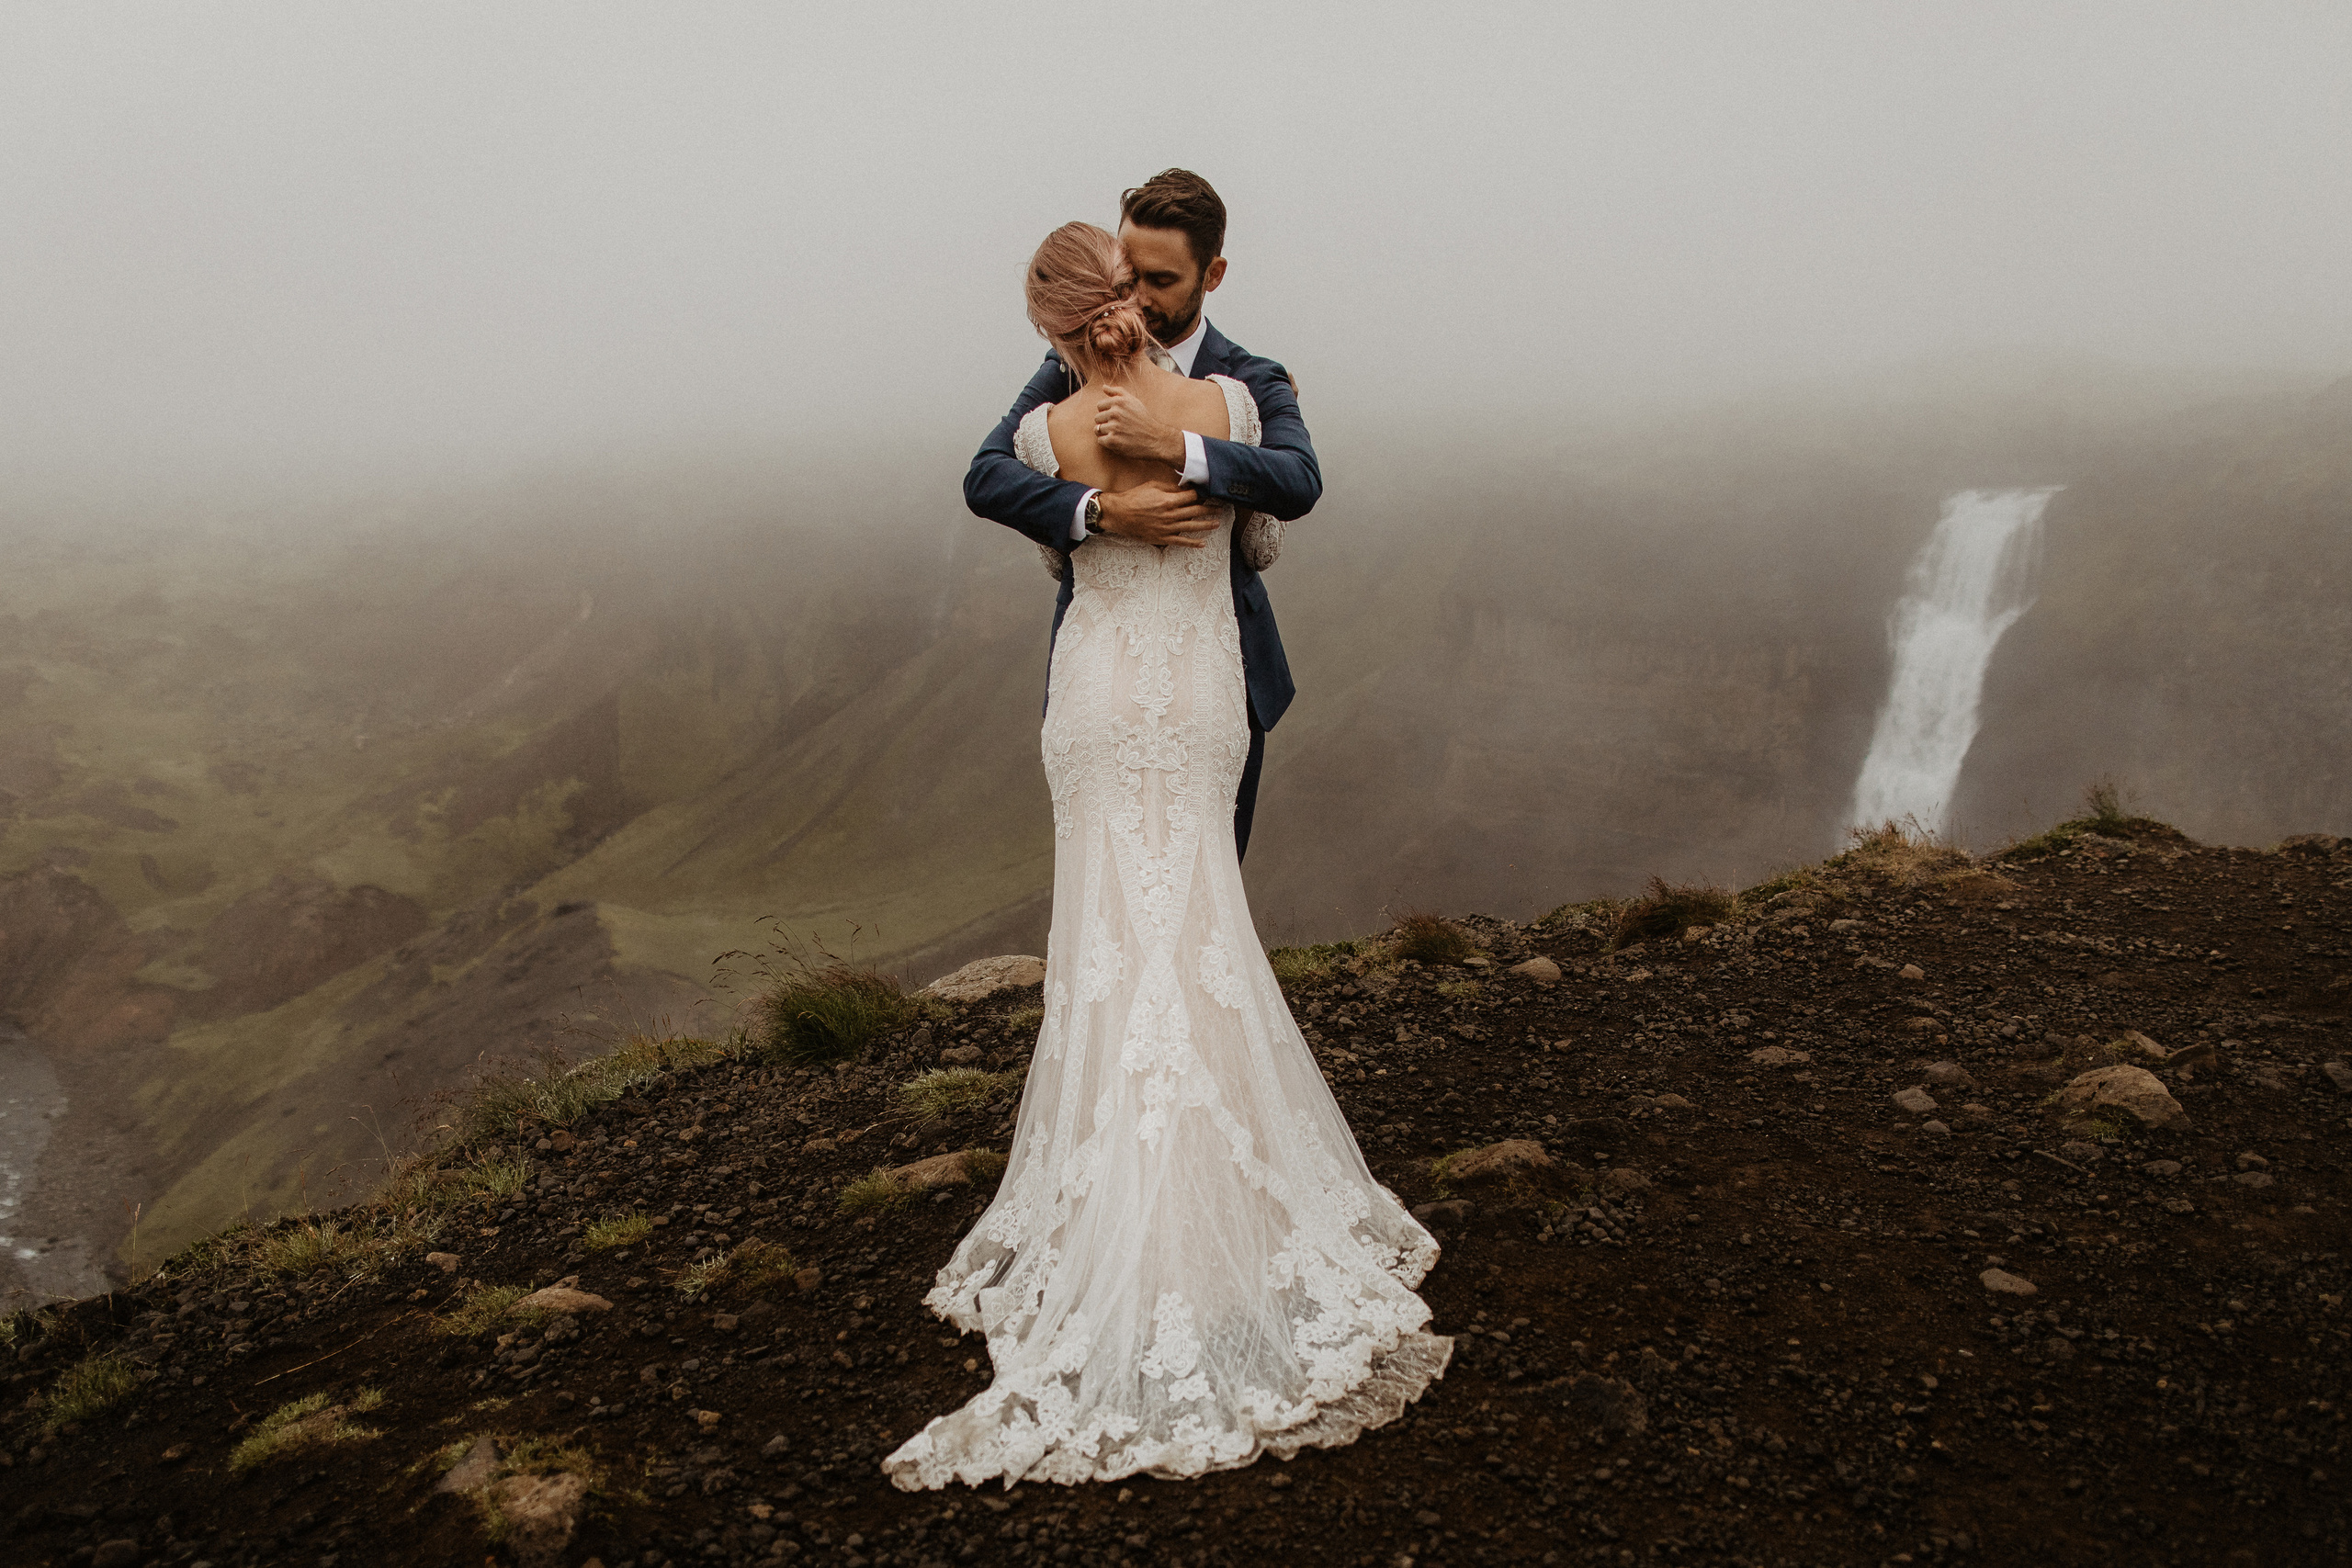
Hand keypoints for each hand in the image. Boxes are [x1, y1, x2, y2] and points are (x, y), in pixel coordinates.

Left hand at [1093, 386, 1185, 466]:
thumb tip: (1103, 387)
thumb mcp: (1133, 401)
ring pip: (1097, 430)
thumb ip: (1118, 392)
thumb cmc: (1143, 419)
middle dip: (1106, 423)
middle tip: (1120, 427)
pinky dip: (1108, 442)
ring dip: (1106, 433)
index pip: (1099, 406)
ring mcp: (1114, 427)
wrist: (1155, 439)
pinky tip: (1119, 441)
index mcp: (1119, 401)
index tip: (1117, 417)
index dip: (1107, 413)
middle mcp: (1115, 413)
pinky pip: (1100, 440)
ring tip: (1119, 434)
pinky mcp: (1113, 440)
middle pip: (1097, 418)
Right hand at [1097, 481, 1216, 547]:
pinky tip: (1203, 543)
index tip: (1210, 493)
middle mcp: (1171, 515)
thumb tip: (1186, 487)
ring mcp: (1167, 528)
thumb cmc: (1134, 497)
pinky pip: (1181, 542)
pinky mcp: (1162, 538)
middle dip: (1210, 509)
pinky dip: (1193, 543)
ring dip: (1207, 525)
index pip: (1192, 497)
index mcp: (1169, 500)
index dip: (1203, 494)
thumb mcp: (1153, 486)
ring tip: (1217, 523)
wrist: (1118, 514)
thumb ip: (1171, 487)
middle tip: (1221, 508)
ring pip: (1192, 527)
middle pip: (1196, 511)